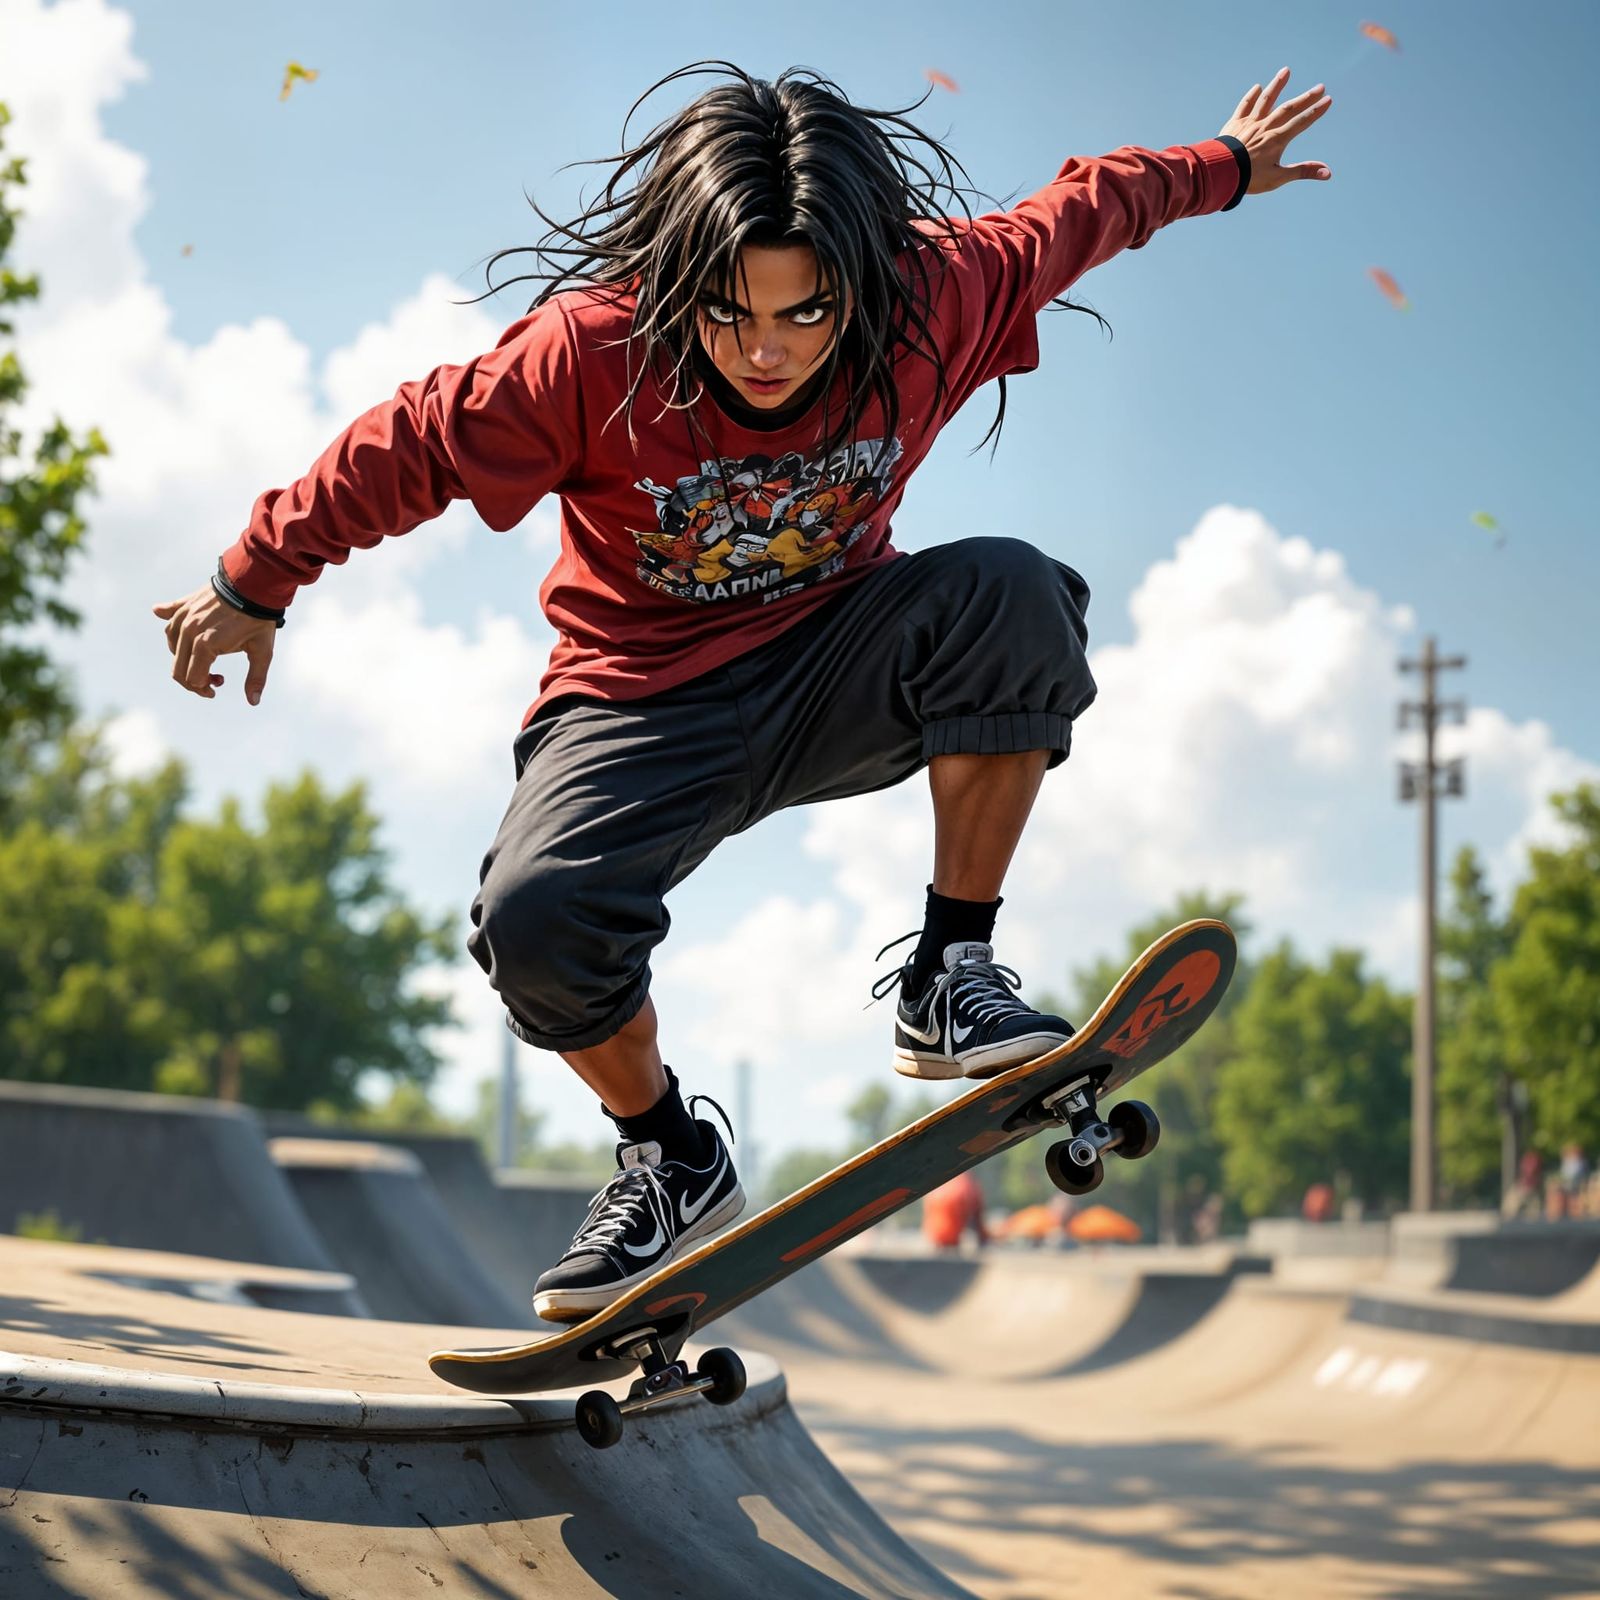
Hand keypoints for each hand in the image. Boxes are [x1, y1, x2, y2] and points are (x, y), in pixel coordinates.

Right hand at [151, 583, 278, 702]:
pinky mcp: (183, 605)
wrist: (253, 582)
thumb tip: (253, 702)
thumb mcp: (262, 652)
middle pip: (178, 669)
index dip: (203, 688)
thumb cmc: (259, 619)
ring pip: (173, 648)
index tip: (218, 687)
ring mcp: (183, 617)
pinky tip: (181, 635)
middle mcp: (188, 631)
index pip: (192, 679)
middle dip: (194, 680)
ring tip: (209, 659)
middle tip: (216, 679)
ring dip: (185, 660)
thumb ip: (256, 678)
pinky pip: (169, 623)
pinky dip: (173, 634)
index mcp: (205, 645)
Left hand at [1219, 67, 1332, 195]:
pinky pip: (1244, 107)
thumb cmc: (1248, 179)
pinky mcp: (1234, 124)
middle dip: (1306, 98)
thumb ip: (1303, 171)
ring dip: (1277, 85)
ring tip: (1286, 71)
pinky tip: (1257, 87)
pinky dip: (1251, 96)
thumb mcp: (1278, 178)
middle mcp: (1265, 127)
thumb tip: (1328, 173)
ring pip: (1266, 100)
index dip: (1316, 111)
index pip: (1301, 122)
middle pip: (1288, 108)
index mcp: (1277, 139)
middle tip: (1320, 87)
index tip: (1328, 100)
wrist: (1219, 174)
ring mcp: (1249, 123)